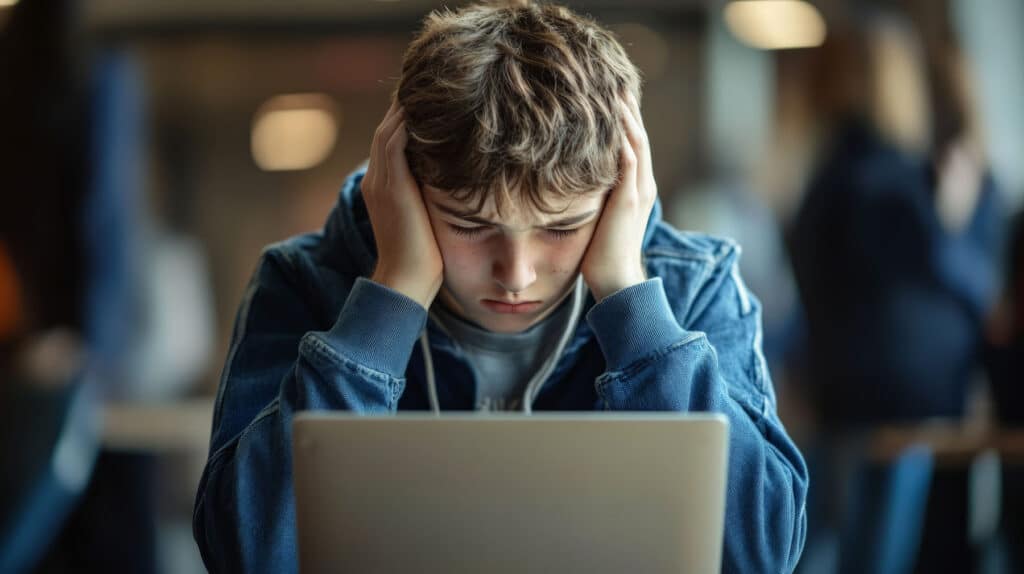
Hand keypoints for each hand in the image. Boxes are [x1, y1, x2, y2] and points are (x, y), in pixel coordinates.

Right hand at [363, 101, 442, 308]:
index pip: (391, 144)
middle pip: (387, 130)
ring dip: (405, 108)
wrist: (406, 283)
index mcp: (383, 189)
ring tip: (429, 88)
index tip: (432, 107)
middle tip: (431, 87)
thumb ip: (432, 198)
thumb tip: (456, 185)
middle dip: (405, 108)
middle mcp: (377, 181)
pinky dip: (406, 122)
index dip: (407, 122)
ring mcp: (381, 182)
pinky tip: (426, 108)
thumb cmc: (424, 261)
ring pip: (388, 130)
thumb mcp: (427, 221)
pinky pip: (393, 142)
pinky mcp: (391, 186)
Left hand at [581, 93, 656, 301]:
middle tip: (614, 80)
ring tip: (615, 89)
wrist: (615, 281)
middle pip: (638, 135)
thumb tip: (572, 180)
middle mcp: (642, 185)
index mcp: (636, 188)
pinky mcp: (628, 200)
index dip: (623, 120)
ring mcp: (638, 191)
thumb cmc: (601, 254)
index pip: (632, 144)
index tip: (608, 96)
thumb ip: (593, 195)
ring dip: (626, 115)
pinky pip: (629, 161)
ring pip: (637, 142)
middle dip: (627, 109)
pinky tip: (612, 119)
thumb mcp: (598, 216)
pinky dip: (623, 138)